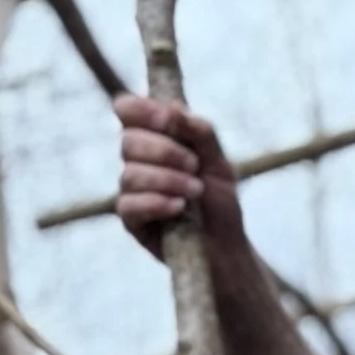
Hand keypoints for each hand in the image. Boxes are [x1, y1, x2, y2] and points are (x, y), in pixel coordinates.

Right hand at [112, 93, 243, 260]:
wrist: (226, 247)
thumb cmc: (219, 202)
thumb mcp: (219, 162)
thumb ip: (200, 133)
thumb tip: (173, 108)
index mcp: (154, 138)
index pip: (127, 110)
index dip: (140, 110)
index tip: (166, 121)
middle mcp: (137, 162)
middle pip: (128, 141)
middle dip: (165, 151)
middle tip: (195, 166)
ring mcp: (131, 191)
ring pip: (130, 174)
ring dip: (167, 179)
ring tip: (196, 190)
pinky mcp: (131, 220)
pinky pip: (129, 205)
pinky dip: (156, 203)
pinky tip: (179, 208)